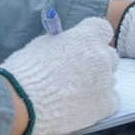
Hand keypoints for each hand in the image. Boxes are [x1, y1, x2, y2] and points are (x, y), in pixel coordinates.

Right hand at [0, 17, 119, 134]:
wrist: (22, 102)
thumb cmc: (27, 72)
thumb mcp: (43, 45)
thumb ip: (63, 43)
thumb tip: (70, 45)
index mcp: (85, 37)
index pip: (103, 29)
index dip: (95, 38)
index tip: (87, 46)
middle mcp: (100, 56)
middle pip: (109, 56)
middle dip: (98, 63)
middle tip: (81, 74)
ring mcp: (105, 80)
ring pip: (108, 80)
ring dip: (96, 84)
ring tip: (72, 94)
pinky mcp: (105, 104)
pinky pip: (111, 100)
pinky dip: (99, 103)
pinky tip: (81, 105)